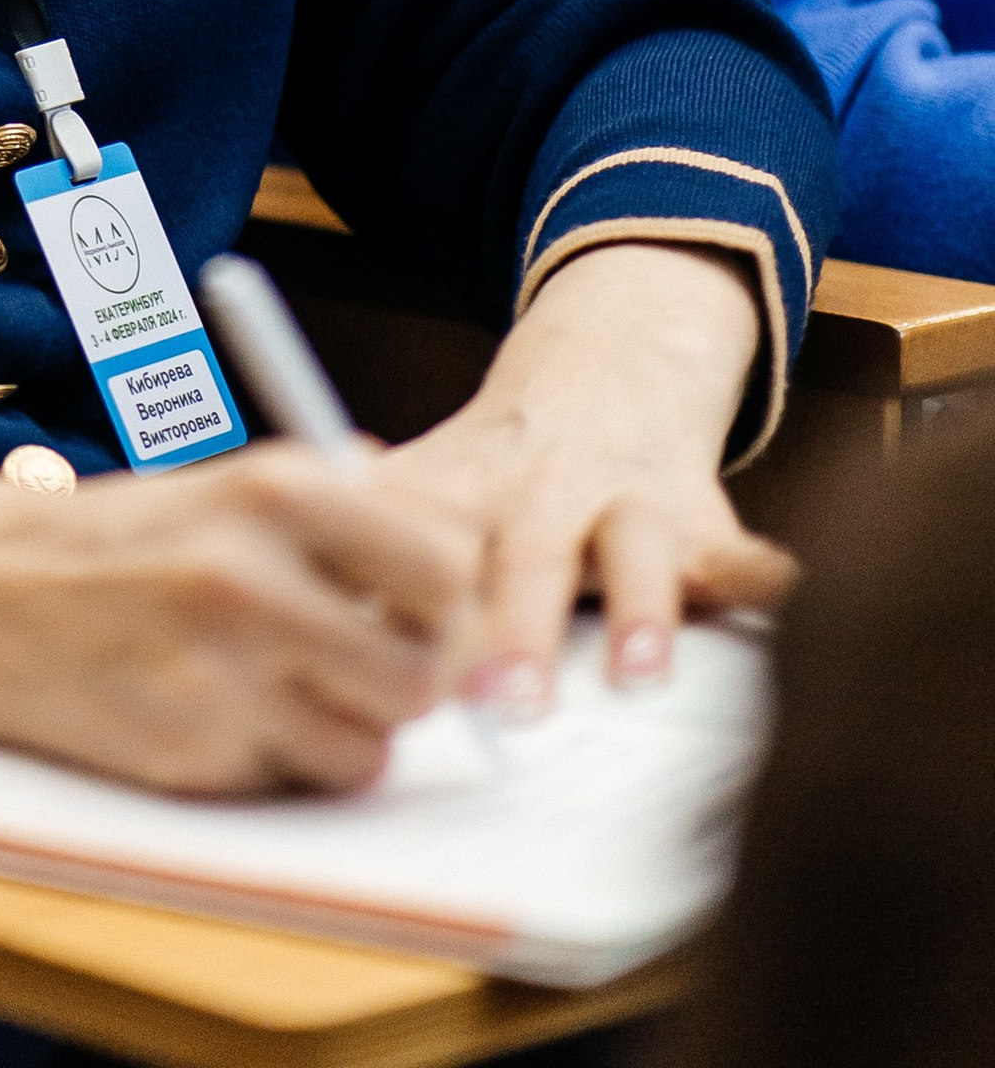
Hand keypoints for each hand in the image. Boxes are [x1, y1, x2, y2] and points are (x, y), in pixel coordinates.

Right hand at [0, 444, 479, 796]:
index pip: (447, 561)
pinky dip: (276, 768)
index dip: (446, 600)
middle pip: (424, 671)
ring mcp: (223, 672)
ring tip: (277, 691)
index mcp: (276, 487)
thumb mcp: (225, 485)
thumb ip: (336, 509)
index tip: (418, 609)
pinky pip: (293, 784)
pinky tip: (219, 719)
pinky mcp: (191, 754)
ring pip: (370, 747)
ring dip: (342, 735)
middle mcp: (257, 575)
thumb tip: (450, 548)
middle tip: (358, 666)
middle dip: (403, 681)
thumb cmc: (110, 542)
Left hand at [387, 242, 792, 707]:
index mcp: (466, 488)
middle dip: (517, 630)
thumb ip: (367, 541)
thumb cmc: (502, 464)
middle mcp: (547, 493)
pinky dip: (768, 586)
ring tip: (635, 675)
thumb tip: (278, 626)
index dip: (418, 610)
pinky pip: (747, 558)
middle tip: (496, 700)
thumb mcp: (430, 477)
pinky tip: (789, 613)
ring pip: (637, 555)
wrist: (610, 367)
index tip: (398, 667)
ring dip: (637, 611)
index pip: (433, 546)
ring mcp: (631, 505)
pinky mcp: (710, 523)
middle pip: (527, 559)